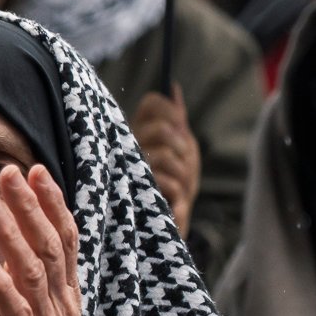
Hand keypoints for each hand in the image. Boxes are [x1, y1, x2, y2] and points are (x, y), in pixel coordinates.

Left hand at [0, 164, 109, 315]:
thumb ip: (43, 300)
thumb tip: (34, 265)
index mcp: (67, 302)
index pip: (64, 241)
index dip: (51, 203)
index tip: (35, 169)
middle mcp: (63, 309)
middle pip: (50, 244)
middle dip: (30, 204)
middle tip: (9, 167)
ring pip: (33, 270)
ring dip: (10, 233)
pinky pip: (14, 312)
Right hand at [132, 86, 199, 233]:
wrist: (169, 227)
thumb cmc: (175, 187)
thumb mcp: (181, 150)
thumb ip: (176, 121)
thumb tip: (173, 88)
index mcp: (139, 133)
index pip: (152, 103)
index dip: (170, 110)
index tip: (180, 125)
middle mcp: (131, 148)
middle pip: (162, 130)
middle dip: (182, 147)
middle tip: (184, 161)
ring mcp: (133, 171)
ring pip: (167, 156)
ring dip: (183, 173)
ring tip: (181, 186)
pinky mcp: (139, 195)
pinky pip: (170, 183)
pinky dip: (179, 194)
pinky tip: (174, 203)